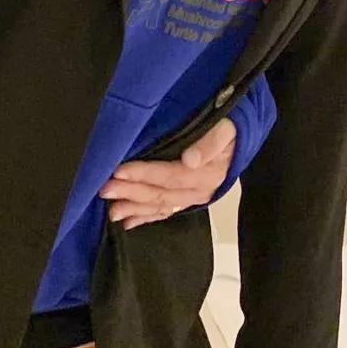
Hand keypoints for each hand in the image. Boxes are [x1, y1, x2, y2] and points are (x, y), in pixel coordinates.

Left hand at [99, 119, 234, 230]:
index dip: (144, 174)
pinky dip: (146, 217)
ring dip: (135, 208)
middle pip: (162, 194)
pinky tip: (128, 222)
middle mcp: (200, 190)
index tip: (118, 172)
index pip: (170, 175)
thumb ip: (210, 143)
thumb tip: (190, 160)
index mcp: (207, 173)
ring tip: (112, 211)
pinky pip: (166, 212)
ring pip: (161, 206)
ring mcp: (194, 198)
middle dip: (132, 193)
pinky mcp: (189, 200)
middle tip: (105, 190)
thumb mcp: (226, 127)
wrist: (242, 136)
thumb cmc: (229, 126)